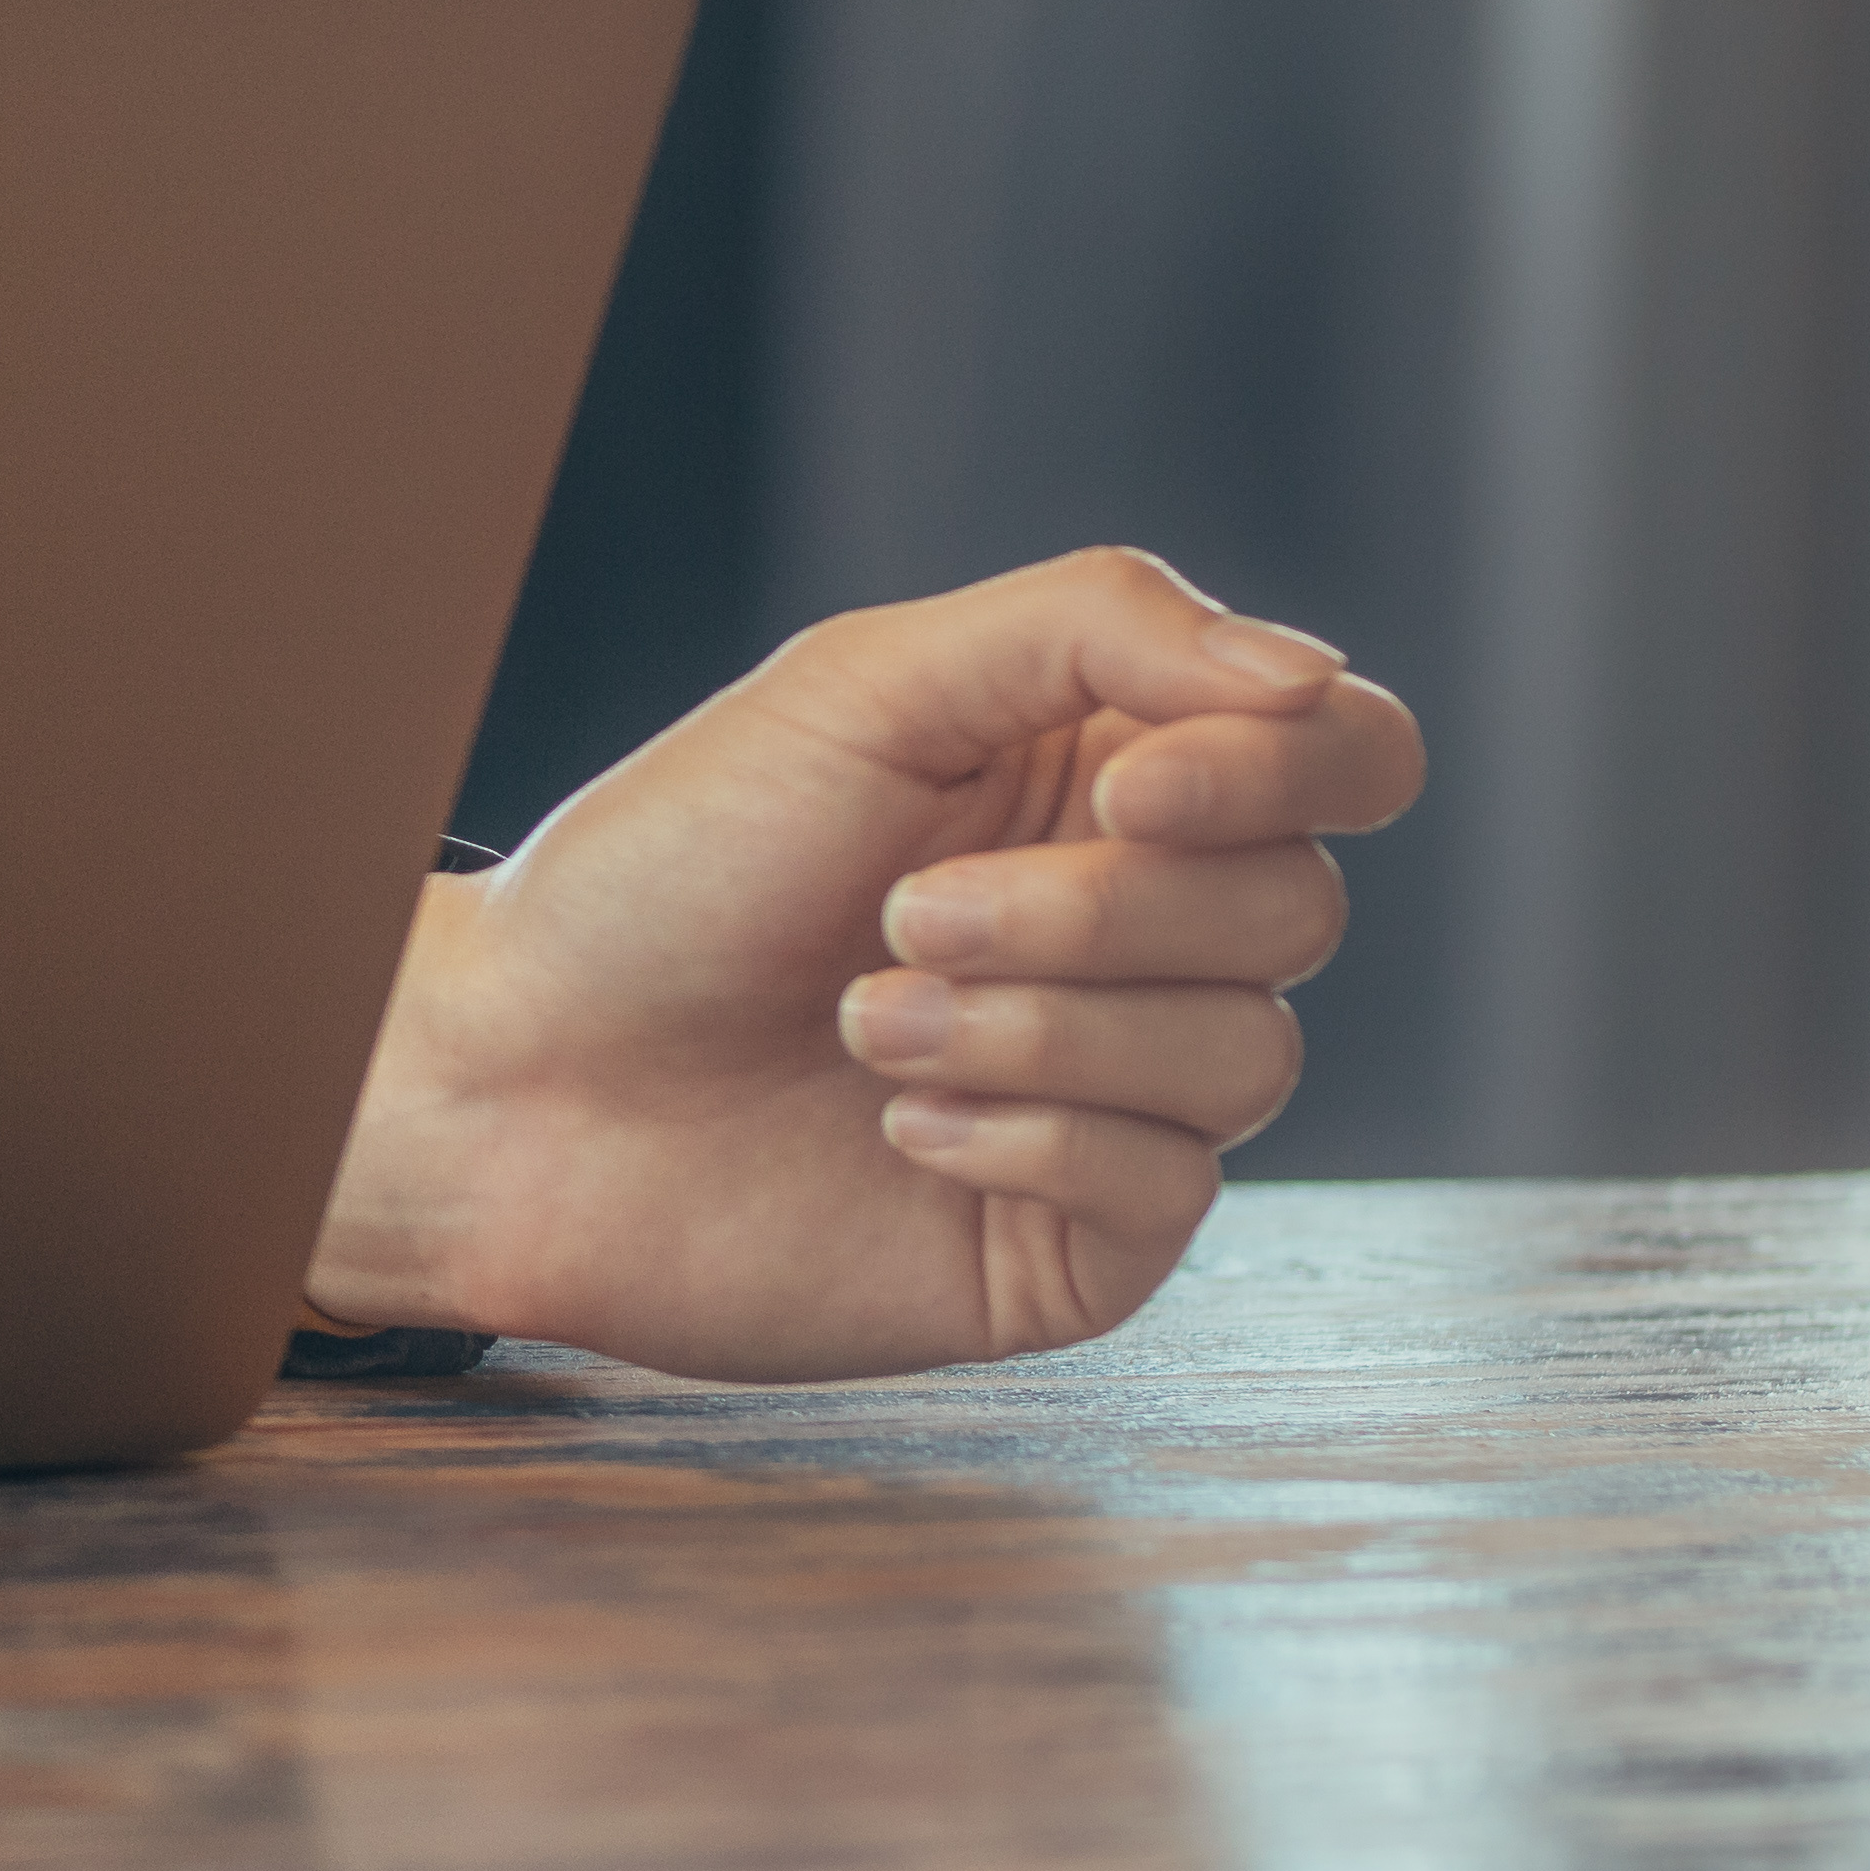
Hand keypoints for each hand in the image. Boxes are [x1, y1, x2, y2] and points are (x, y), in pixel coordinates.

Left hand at [301, 549, 1420, 1380]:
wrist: (522, 1080)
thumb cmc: (676, 867)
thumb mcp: (871, 685)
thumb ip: (1100, 630)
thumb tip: (1312, 677)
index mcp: (1114, 779)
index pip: (1346, 753)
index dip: (1284, 770)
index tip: (1128, 791)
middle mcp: (1145, 935)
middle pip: (1300, 907)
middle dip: (1096, 911)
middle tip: (901, 912)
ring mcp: (1125, 1094)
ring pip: (1249, 1051)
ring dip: (1039, 1027)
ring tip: (863, 1017)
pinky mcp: (1080, 1240)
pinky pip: (1172, 1185)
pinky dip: (1029, 1135)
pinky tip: (898, 1124)